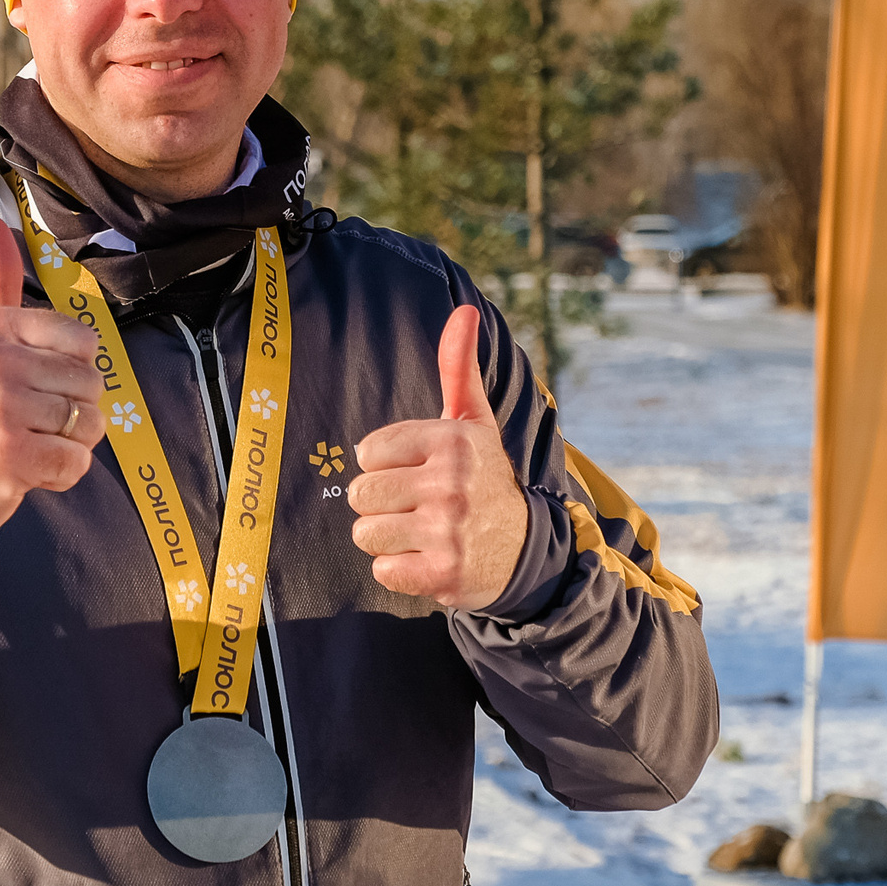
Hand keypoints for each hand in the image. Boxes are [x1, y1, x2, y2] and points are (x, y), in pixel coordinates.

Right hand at [0, 217, 107, 533]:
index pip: (84, 342)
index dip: (74, 369)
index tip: (39, 381)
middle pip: (91, 384)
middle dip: (76, 410)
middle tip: (35, 419)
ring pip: (89, 424)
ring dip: (71, 443)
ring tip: (33, 441)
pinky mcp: (7, 455)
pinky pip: (75, 463)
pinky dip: (63, 473)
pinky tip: (32, 468)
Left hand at [347, 305, 528, 611]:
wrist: (526, 552)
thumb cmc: (485, 479)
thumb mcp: (474, 423)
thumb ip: (458, 368)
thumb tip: (463, 310)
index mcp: (452, 441)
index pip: (367, 452)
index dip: (383, 465)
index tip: (415, 471)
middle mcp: (451, 484)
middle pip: (361, 493)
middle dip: (381, 503)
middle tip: (416, 505)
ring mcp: (446, 531)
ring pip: (366, 532)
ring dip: (387, 538)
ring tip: (420, 532)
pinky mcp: (442, 575)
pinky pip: (381, 570)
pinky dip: (398, 570)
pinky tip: (426, 559)